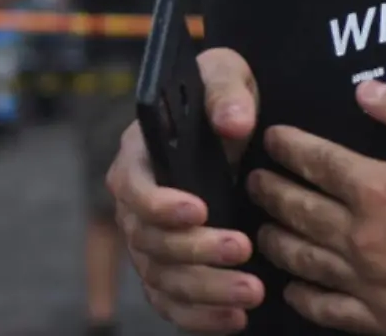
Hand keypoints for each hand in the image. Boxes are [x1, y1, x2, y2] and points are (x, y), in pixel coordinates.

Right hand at [112, 49, 261, 333]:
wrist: (235, 127)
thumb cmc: (223, 96)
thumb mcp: (226, 73)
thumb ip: (226, 90)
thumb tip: (235, 121)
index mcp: (139, 156)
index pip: (134, 187)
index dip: (161, 203)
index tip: (199, 209)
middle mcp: (136, 204)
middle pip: (150, 241)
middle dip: (196, 251)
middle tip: (242, 250)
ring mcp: (150, 241)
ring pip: (163, 279)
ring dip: (205, 290)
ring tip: (251, 292)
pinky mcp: (169, 270)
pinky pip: (172, 303)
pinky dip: (199, 317)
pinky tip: (236, 320)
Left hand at [248, 81, 385, 335]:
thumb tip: (364, 92)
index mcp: (383, 189)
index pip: (316, 163)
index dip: (289, 147)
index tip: (272, 139)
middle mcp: (367, 241)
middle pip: (298, 213)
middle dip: (271, 191)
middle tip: (254, 179)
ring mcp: (376, 288)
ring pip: (304, 263)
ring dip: (276, 240)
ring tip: (264, 226)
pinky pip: (330, 312)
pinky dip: (304, 296)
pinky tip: (295, 285)